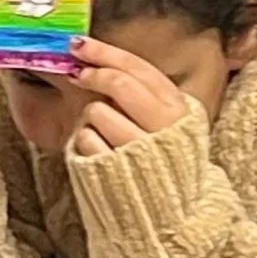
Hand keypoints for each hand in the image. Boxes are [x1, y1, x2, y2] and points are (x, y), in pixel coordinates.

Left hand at [65, 38, 192, 158]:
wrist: (168, 212)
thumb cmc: (161, 160)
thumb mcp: (167, 123)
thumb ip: (144, 94)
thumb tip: (97, 59)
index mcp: (179, 111)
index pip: (140, 69)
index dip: (106, 53)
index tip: (79, 45)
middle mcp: (163, 128)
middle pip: (119, 84)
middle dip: (94, 75)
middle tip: (77, 74)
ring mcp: (138, 149)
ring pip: (97, 111)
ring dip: (90, 117)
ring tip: (102, 130)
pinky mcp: (114, 169)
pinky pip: (86, 139)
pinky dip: (84, 140)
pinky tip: (97, 149)